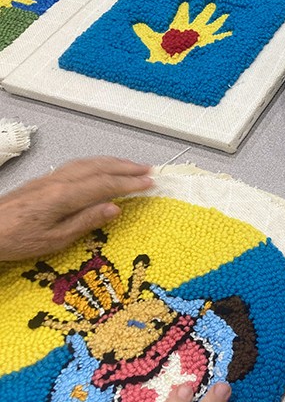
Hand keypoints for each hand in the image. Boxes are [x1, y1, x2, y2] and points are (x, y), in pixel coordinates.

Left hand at [0, 157, 152, 261]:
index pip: (105, 185)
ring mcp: (49, 178)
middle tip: (148, 169)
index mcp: (64, 196)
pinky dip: (95, 163)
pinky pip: (76, 165)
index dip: (130, 183)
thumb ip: (86, 221)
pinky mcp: (43, 180)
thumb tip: (115, 208)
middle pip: (98, 168)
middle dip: (126, 167)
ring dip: (112, 162)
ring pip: (87, 163)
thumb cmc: (18, 239)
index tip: (150, 183)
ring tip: (131, 165)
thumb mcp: (56, 239)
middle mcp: (59, 181)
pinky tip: (100, 167)